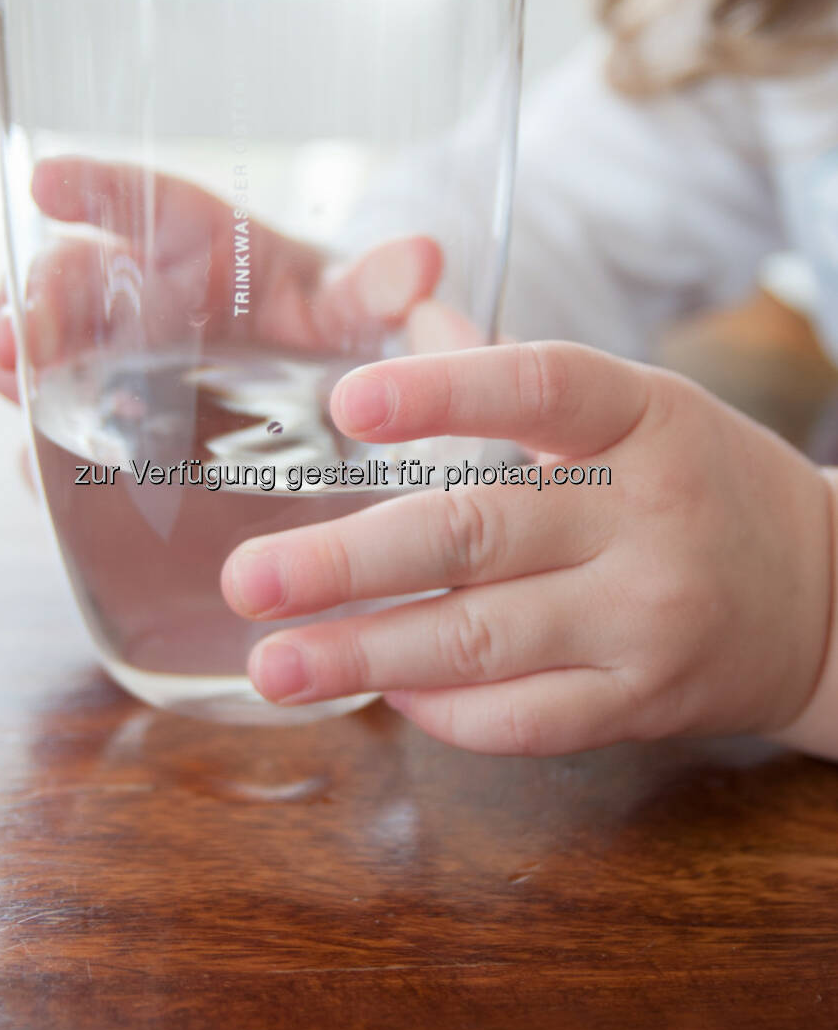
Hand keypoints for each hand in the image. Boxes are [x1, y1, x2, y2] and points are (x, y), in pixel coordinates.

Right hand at [0, 156, 443, 404]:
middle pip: (64, 281)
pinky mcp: (108, 431)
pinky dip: (44, 447)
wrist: (314, 380)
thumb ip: (382, 283)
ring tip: (12, 383)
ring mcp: (110, 363)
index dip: (92, 189)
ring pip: (38, 352)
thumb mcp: (354, 297)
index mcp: (195, 240)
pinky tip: (42, 469)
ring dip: (16, 365)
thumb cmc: (325, 316)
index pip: (135, 197)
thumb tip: (422, 262)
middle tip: (20, 337)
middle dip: (33, 300)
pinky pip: (58, 433)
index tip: (47, 186)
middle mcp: (137, 293)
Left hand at [222, 341, 837, 757]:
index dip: (444, 389)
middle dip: (348, 562)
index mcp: (641, 415)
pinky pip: (524, 718)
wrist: (821, 596)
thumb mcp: (634, 406)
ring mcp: (647, 618)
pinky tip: (379, 692)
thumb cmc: (698, 482)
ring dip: (364, 655)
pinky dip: (441, 710)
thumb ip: (511, 373)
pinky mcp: (642, 702)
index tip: (348, 402)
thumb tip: (408, 311)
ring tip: (273, 665)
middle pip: (479, 532)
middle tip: (248, 579)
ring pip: (484, 639)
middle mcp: (647, 515)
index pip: (539, 386)